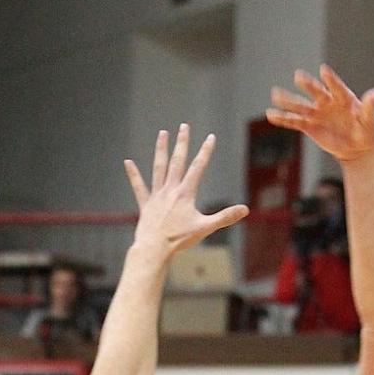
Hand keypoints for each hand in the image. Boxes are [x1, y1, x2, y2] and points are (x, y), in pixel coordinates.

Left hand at [125, 124, 248, 254]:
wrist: (154, 248)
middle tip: (184, 126)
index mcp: (185, 193)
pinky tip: (128, 162)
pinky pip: (139, 187)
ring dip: (161, 150)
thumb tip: (245, 210)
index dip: (205, 152)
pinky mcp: (146, 205)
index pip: (198, 168)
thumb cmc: (179, 240)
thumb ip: (225, 217)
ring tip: (162, 134)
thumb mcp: (205, 228)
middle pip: (177, 161)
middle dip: (182, 143)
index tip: (210, 137)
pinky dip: (133, 174)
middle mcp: (170, 190)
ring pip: (159, 168)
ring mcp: (157, 196)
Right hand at [267, 65, 373, 161]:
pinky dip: (283, 118)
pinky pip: (294, 121)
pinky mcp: (310, 126)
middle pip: (316, 92)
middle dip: (308, 85)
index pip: (336, 87)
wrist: (358, 147)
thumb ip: (370, 107)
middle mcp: (328, 102)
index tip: (323, 70)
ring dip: (288, 100)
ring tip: (275, 93)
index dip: (331, 80)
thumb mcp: (370, 121)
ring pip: (301, 106)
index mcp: (344, 98)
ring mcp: (317, 113)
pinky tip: (271, 114)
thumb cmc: (367, 131)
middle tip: (299, 76)